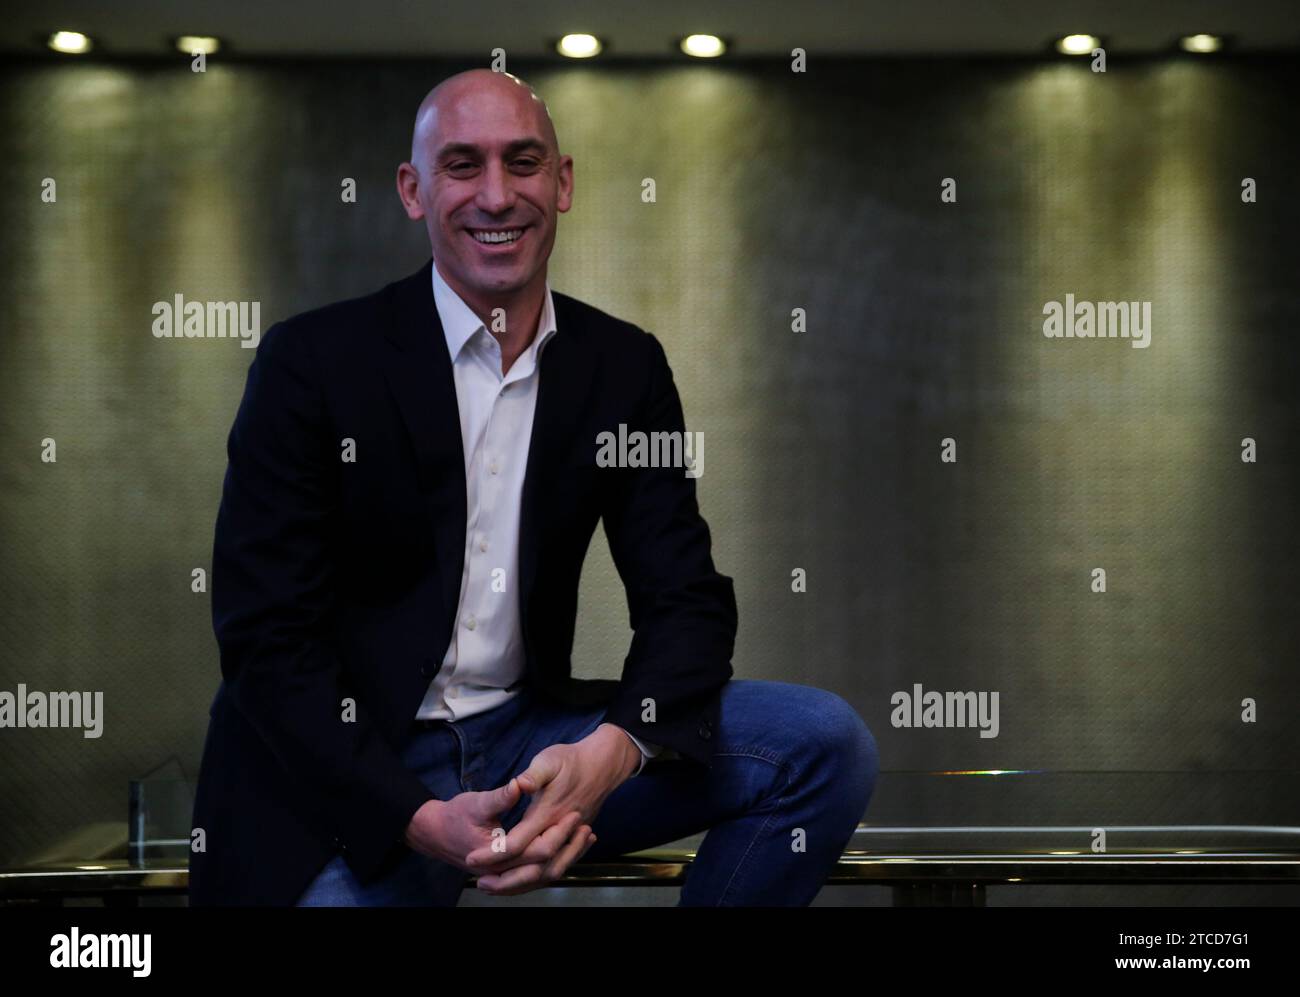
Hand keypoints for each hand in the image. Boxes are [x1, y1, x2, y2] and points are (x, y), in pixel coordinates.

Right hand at [404, 779, 592, 881]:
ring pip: (543, 875)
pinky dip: (556, 860)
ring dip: (566, 857)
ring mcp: (505, 875)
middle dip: (568, 849)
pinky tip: (570, 846)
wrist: (433, 832)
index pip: (536, 851)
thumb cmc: (454, 815)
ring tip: (586, 837)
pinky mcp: (509, 871)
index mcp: (496, 855)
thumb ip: (501, 796)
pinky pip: (537, 872)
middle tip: (586, 827)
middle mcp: (503, 871)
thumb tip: (520, 783)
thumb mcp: (477, 802)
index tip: (574, 813)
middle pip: (545, 868)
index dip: (558, 833)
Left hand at [465, 724, 638, 893]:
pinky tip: (522, 878)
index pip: (518, 842)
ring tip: (496, 886)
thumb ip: (534, 775)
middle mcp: (558, 830)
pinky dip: (537, 876)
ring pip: (546, 871)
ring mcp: (568, 837)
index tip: (471, 858)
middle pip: (532, 866)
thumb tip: (518, 784)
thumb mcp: (549, 760)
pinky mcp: (573, 839)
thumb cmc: (572, 760)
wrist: (603, 765)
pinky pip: (556, 866)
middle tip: (479, 882)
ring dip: (521, 883)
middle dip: (505, 879)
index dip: (494, 852)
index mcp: (547, 813)